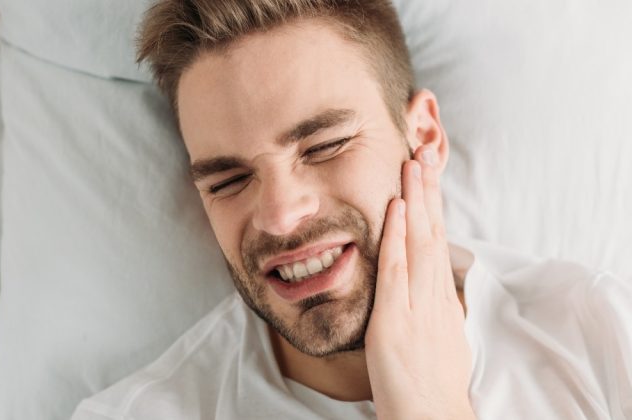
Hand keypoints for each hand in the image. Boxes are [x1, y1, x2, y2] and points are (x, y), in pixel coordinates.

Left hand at [364, 146, 474, 419]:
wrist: (430, 416)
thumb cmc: (430, 382)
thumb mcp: (437, 337)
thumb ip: (430, 306)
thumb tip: (427, 285)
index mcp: (440, 299)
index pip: (438, 242)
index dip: (434, 207)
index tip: (428, 176)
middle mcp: (433, 296)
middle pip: (433, 233)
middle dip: (428, 192)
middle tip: (423, 152)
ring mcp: (416, 307)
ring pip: (420, 242)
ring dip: (416, 201)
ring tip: (412, 164)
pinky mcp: (395, 321)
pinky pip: (397, 271)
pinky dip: (398, 237)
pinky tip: (397, 209)